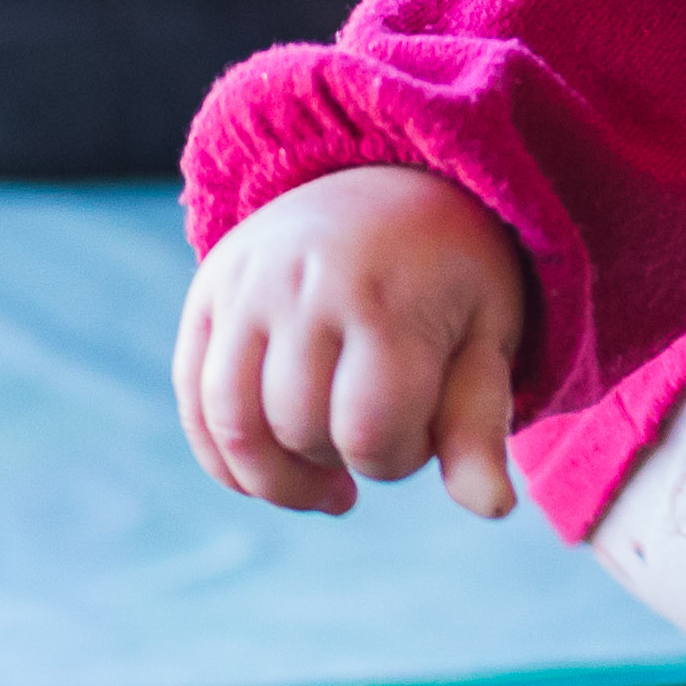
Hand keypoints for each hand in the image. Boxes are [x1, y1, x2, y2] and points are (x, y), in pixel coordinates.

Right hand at [176, 163, 532, 519]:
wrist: (398, 176)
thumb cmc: (455, 277)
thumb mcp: (487, 340)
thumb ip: (479, 426)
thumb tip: (492, 509)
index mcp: (389, 297)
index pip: (370, 433)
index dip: (396, 460)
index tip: (421, 431)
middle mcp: (307, 282)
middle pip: (300, 430)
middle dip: (342, 459)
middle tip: (377, 434)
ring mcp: (248, 281)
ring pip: (231, 423)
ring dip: (273, 476)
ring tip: (320, 478)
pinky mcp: (210, 287)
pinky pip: (193, 396)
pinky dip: (221, 454)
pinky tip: (267, 469)